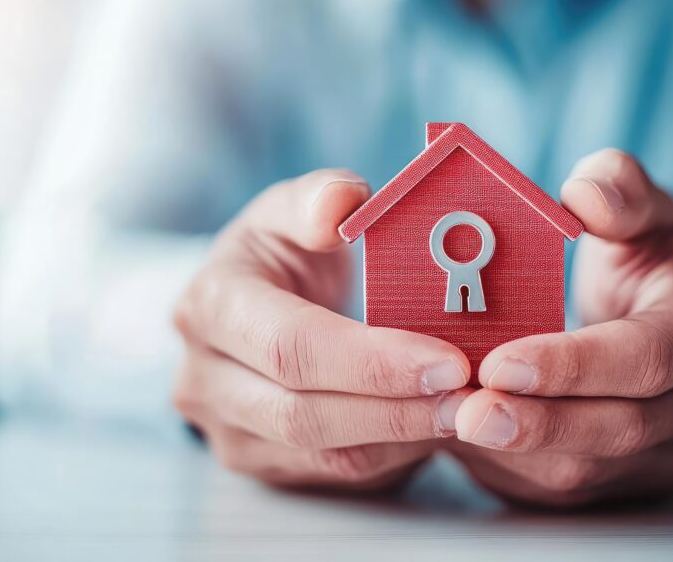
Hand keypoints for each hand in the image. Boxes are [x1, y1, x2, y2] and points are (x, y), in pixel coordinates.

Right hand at [173, 170, 471, 491]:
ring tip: (466, 412)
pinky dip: (394, 453)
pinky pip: (335, 472)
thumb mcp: (292, 211)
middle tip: (469, 397)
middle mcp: (203, 377)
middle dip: (396, 408)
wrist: (250, 311)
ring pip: (324, 455)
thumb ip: (320, 199)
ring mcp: (225, 430)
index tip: (448, 361)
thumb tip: (344, 202)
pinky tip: (435, 426)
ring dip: (403, 437)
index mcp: (211, 305)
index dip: (372, 361)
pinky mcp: (258, 463)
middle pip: (303, 413)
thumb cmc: (282, 253)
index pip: (292, 347)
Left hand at [449, 149, 672, 506]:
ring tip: (450, 424)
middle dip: (536, 422)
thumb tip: (585, 194)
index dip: (575, 364)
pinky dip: (510, 470)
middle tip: (463, 409)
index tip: (500, 360)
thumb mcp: (644, 212)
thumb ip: (619, 187)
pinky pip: (567, 491)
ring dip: (514, 454)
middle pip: (618, 427)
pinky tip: (463, 441)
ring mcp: (669, 454)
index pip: (648, 357)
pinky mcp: (630, 482)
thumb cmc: (645, 263)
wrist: (664, 330)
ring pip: (588, 471)